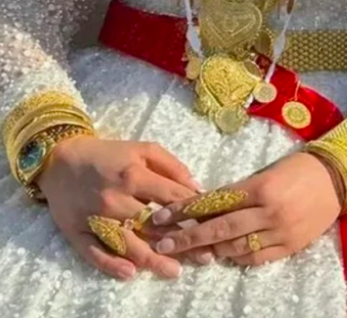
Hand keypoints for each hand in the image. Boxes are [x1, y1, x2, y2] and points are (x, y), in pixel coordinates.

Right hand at [36, 137, 200, 280]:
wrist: (59, 160)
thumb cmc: (108, 155)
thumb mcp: (143, 149)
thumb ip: (172, 166)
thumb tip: (196, 188)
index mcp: (134, 175)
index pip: (171, 197)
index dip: (193, 212)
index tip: (211, 224)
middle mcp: (114, 198)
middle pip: (153, 224)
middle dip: (180, 241)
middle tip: (203, 256)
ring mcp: (94, 217)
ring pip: (127, 242)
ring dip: (152, 258)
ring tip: (174, 270)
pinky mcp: (76, 232)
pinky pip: (94, 252)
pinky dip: (112, 264)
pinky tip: (131, 273)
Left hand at [145, 152, 341, 265]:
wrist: (338, 177)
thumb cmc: (299, 168)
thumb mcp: (266, 172)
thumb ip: (238, 190)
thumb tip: (207, 205)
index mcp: (260, 187)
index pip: (214, 202)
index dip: (185, 210)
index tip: (161, 217)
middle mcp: (268, 211)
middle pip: (219, 228)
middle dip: (188, 237)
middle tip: (163, 242)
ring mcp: (281, 231)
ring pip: (236, 247)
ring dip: (210, 249)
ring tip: (191, 251)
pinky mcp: (292, 245)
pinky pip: (257, 257)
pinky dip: (238, 257)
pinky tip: (225, 254)